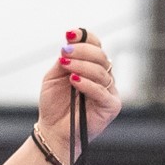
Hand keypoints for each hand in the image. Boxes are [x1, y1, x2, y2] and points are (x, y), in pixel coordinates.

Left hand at [37, 29, 123, 161]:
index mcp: (92, 67)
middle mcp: (103, 77)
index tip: (70, 34)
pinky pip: (102, 91)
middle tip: (64, 52)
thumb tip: (70, 44)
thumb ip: (63, 60)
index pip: (95, 46)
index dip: (85, 37)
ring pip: (101, 71)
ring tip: (66, 66)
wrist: (53, 130)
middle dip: (81, 51)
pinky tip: (74, 80)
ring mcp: (109, 91)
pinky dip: (87, 84)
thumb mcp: (54, 77)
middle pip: (100, 56)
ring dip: (82, 66)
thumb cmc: (55, 105)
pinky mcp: (111, 106)